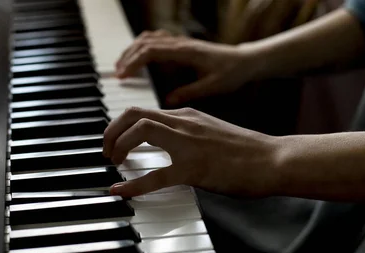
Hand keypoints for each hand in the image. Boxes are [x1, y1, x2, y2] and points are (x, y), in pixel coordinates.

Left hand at [102, 107, 281, 196]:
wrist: (273, 159)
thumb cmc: (247, 150)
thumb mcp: (212, 131)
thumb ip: (190, 133)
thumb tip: (172, 143)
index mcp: (187, 115)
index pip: (144, 111)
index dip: (122, 125)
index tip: (115, 140)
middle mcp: (184, 123)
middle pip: (134, 113)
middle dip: (111, 130)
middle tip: (106, 150)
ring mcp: (188, 144)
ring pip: (139, 131)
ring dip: (118, 145)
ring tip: (112, 162)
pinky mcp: (193, 169)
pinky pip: (154, 176)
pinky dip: (132, 185)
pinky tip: (120, 192)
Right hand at [115, 30, 254, 105]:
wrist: (246, 61)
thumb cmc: (232, 73)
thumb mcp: (213, 86)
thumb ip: (190, 92)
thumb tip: (167, 101)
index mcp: (186, 52)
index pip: (152, 51)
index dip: (135, 62)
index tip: (123, 75)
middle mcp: (181, 44)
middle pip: (146, 42)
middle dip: (128, 57)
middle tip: (117, 74)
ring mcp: (181, 43)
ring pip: (150, 39)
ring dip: (133, 50)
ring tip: (123, 66)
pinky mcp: (182, 46)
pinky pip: (157, 40)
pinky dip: (143, 47)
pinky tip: (139, 59)